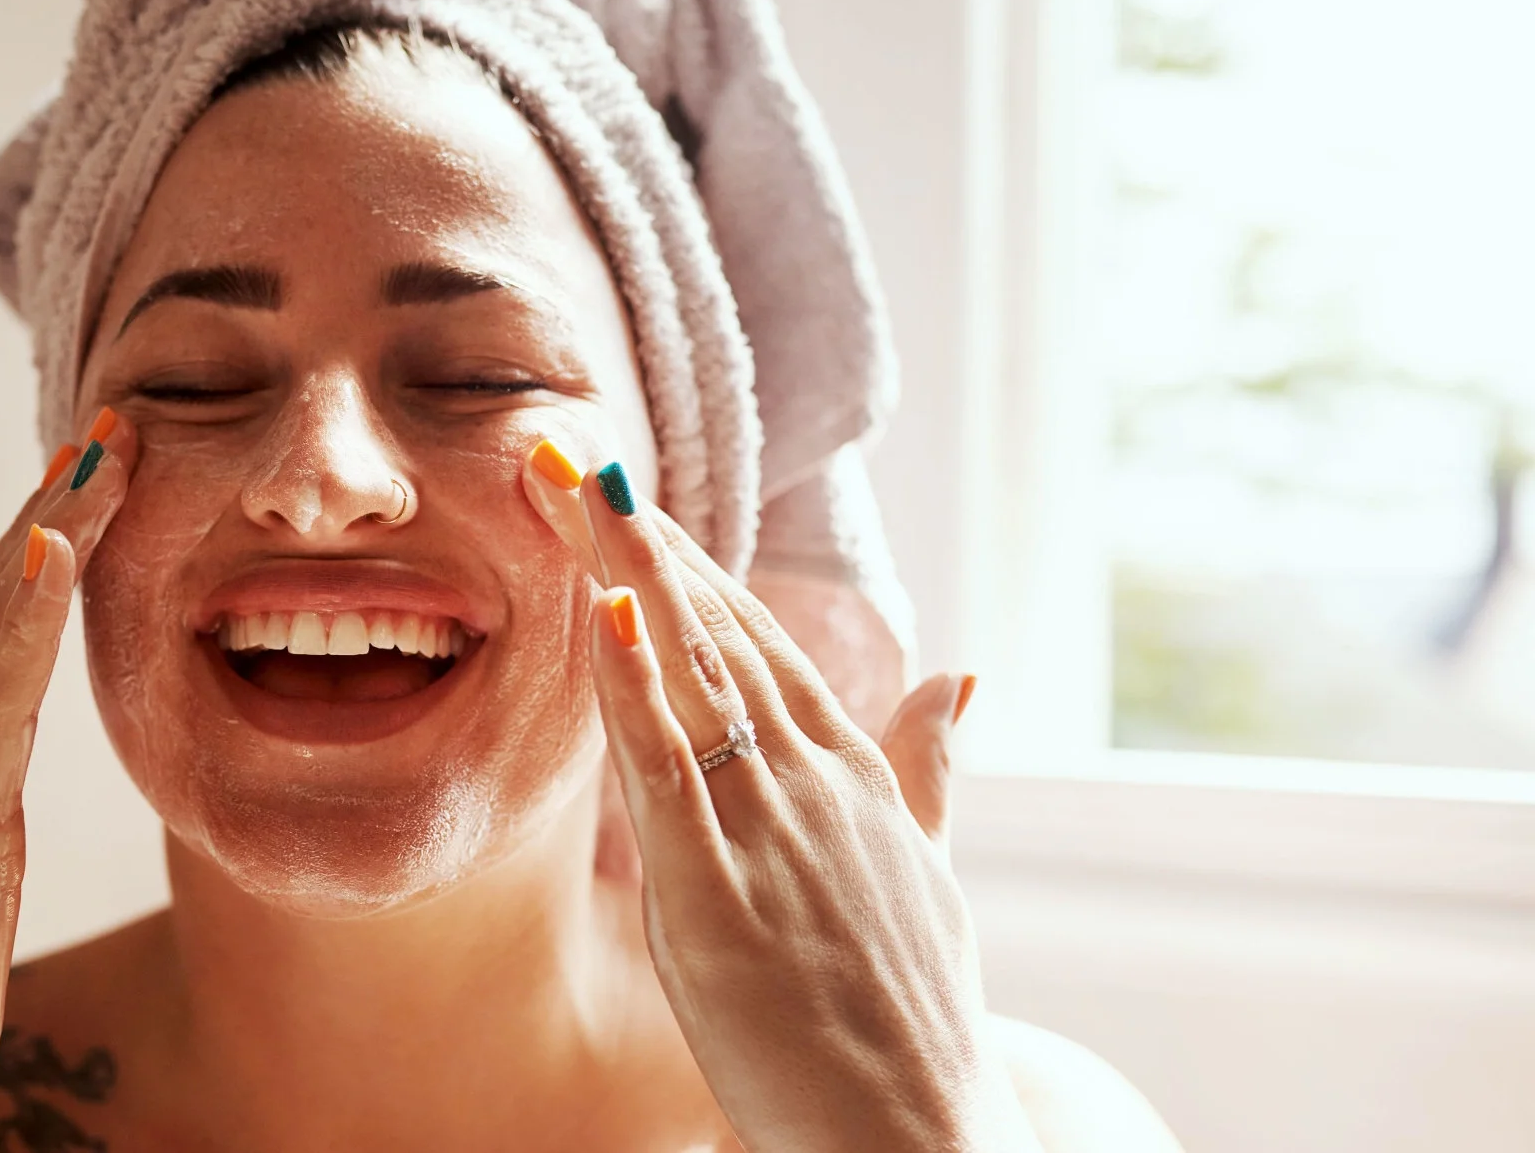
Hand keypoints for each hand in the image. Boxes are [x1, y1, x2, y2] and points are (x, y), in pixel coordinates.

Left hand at [521, 441, 1034, 1152]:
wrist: (922, 1135)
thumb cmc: (918, 1013)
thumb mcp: (932, 874)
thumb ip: (934, 770)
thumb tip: (963, 678)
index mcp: (856, 776)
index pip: (760, 642)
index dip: (689, 566)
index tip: (630, 495)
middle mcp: (814, 784)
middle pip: (715, 634)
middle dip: (641, 540)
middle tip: (573, 452)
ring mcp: (770, 832)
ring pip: (689, 676)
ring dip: (629, 576)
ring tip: (579, 488)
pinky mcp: (719, 894)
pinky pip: (666, 770)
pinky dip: (636, 687)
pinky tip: (604, 614)